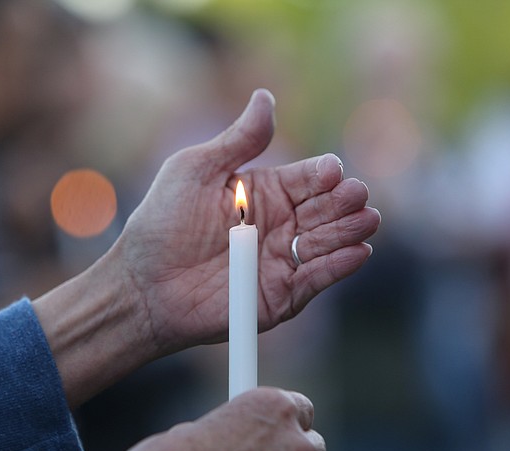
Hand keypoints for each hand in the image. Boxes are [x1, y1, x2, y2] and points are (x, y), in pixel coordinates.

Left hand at [33, 89, 378, 407]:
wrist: (143, 285)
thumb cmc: (162, 223)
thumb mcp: (195, 170)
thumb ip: (237, 140)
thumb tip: (266, 96)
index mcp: (265, 191)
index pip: (311, 178)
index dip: (325, 174)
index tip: (330, 173)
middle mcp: (280, 224)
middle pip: (328, 208)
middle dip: (346, 201)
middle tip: (353, 197)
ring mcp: (282, 260)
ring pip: (330, 241)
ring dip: (350, 230)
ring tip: (366, 220)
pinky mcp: (281, 296)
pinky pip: (317, 279)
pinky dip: (340, 267)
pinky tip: (358, 251)